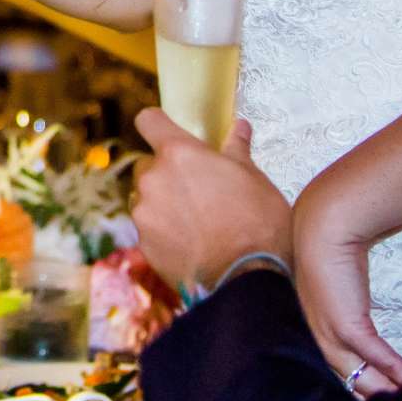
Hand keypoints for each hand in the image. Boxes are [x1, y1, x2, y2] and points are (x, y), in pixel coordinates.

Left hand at [131, 110, 286, 292]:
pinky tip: (192, 243)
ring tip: (198, 221)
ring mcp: (145, 212)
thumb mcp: (256, 180)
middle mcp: (154, 178)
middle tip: (199, 189)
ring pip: (147, 197)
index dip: (158, 124)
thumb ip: (237, 150)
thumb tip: (239, 127)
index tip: (168, 131)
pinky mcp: (143, 243)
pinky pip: (149, 228)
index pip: (149, 120)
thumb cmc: (257, 224)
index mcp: (179, 154)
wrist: (245, 279)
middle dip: (168, 172)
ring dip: (164, 202)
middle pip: (149, 163)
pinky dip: (164, 231)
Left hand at [292, 175, 401, 394]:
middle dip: (371, 400)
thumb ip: (347, 313)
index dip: (355, 390)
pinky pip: (373, 354)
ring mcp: (329, 333)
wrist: (324, 230)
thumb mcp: (335, 294)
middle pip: (346, 382)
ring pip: (359, 375)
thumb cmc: (330, 258)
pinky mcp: (347, 323)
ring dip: (386, 392)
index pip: (332, 374)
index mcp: (311, 333)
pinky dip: (394, 369)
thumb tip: (361, 324)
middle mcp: (316, 339)